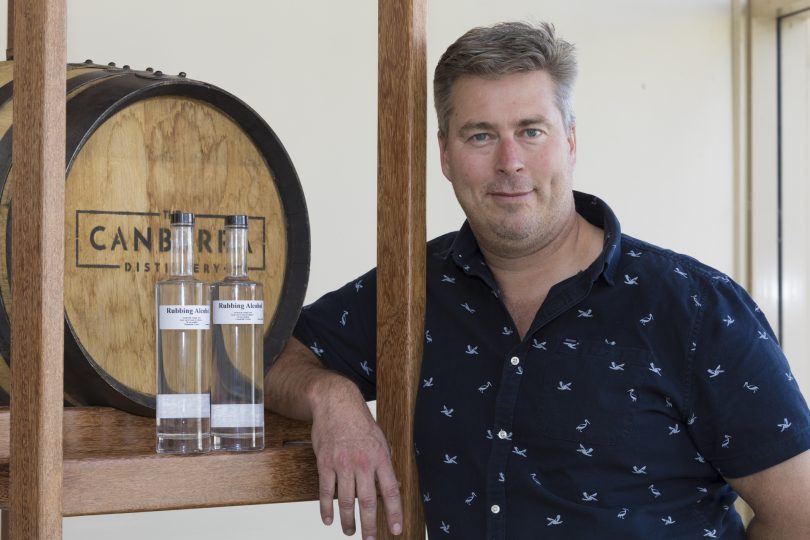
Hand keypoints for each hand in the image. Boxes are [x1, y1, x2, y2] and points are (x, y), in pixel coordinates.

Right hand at [310, 381, 402, 538]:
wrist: (336, 403)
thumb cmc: (360, 422)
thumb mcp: (381, 439)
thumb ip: (385, 464)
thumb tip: (392, 488)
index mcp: (380, 457)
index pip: (390, 491)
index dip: (394, 512)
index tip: (396, 529)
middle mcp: (363, 463)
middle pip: (367, 501)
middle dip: (369, 525)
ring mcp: (343, 464)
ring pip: (346, 500)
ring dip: (348, 521)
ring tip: (350, 532)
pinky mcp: (325, 463)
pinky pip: (326, 492)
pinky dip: (326, 508)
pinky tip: (328, 520)